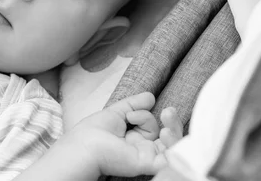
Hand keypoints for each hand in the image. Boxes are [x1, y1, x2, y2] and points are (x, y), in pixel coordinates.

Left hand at [65, 92, 182, 177]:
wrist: (87, 144)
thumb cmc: (95, 131)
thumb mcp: (117, 113)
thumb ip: (134, 105)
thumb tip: (151, 96)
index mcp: (133, 138)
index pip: (151, 126)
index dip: (146, 116)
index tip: (134, 111)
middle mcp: (142, 149)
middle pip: (166, 136)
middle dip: (171, 121)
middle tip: (168, 110)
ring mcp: (147, 157)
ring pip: (172, 146)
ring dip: (174, 130)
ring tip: (167, 116)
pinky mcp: (150, 164)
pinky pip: (171, 158)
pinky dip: (174, 144)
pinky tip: (166, 132)